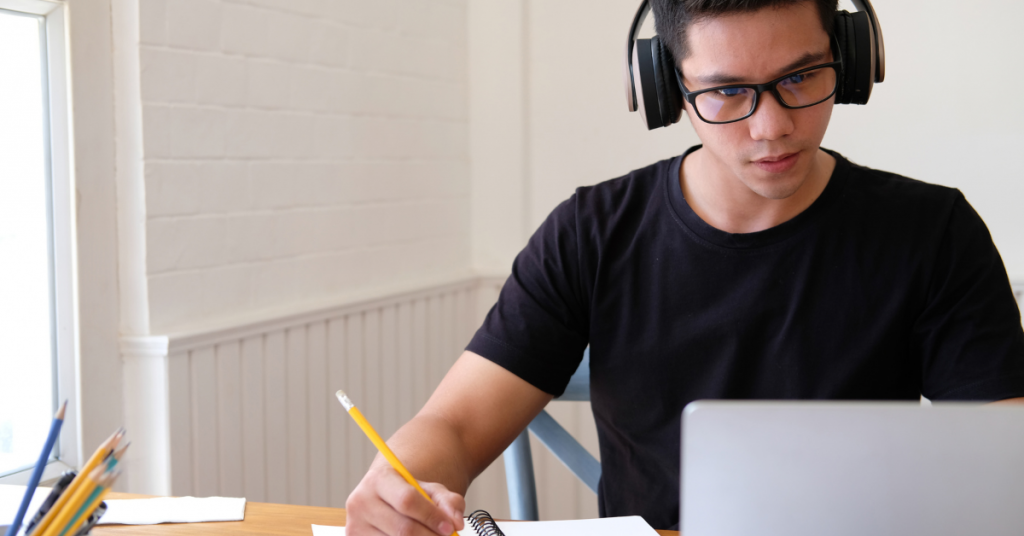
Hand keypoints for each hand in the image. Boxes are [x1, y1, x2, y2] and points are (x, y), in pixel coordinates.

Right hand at [346, 464, 465, 535]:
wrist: (385, 499)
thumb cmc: (409, 494)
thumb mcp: (430, 490)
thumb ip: (448, 502)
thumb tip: (456, 522)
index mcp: (379, 479)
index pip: (407, 500)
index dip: (431, 517)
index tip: (450, 528)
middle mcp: (361, 502)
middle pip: (403, 528)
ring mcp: (355, 525)